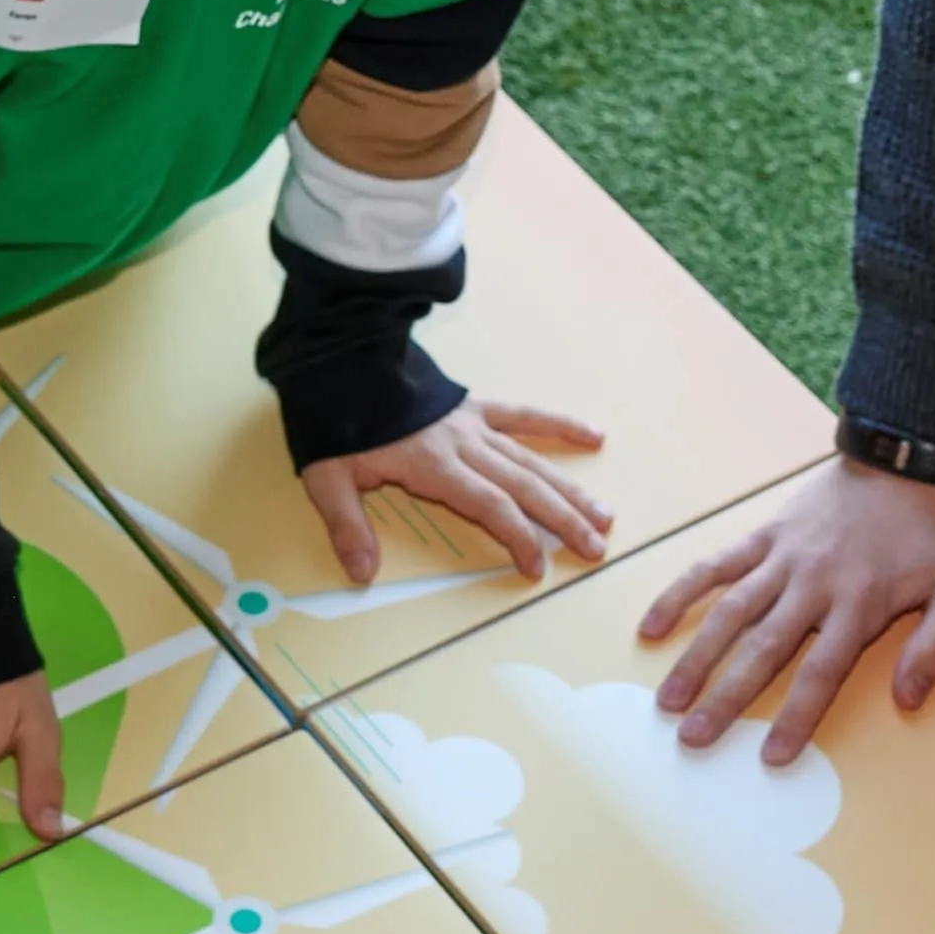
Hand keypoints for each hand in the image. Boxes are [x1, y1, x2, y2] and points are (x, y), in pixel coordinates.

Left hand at [301, 397, 611, 587]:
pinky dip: (559, 425)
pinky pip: (523, 415)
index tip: (537, 568)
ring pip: (532, 459)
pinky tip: (594, 435)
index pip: (490, 505)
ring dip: (571, 488)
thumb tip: (362, 574)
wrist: (340, 360)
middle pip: (524, 486)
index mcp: (434, 465)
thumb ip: (348, 526)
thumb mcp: (328, 479)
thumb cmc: (336, 423)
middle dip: (563, 519)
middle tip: (595, 548)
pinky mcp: (474, 406)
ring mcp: (474, 423)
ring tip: (606, 515)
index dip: (518, 537)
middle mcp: (464, 445)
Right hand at [635, 462, 934, 763]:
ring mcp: (782, 558)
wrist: (906, 459)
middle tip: (693, 738)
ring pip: (730, 612)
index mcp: (859, 604)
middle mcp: (813, 585)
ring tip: (668, 699)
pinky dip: (682, 593)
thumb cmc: (934, 531)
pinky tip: (652, 626)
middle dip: (726, 698)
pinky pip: (716, 565)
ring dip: (696, 657)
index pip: (821, 672)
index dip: (795, 717)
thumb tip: (908, 698)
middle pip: (763, 650)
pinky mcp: (764, 535)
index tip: (770, 757)